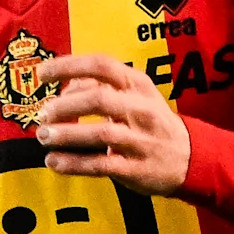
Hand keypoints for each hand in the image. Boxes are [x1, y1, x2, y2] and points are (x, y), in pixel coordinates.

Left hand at [30, 52, 192, 194]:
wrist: (191, 158)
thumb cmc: (153, 122)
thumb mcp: (136, 95)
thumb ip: (101, 86)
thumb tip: (65, 86)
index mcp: (138, 85)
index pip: (102, 65)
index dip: (68, 66)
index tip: (42, 74)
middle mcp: (141, 109)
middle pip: (99, 99)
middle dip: (65, 106)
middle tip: (43, 115)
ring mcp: (140, 140)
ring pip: (100, 133)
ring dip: (66, 135)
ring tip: (44, 137)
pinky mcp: (136, 168)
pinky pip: (100, 165)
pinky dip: (74, 164)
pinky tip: (54, 162)